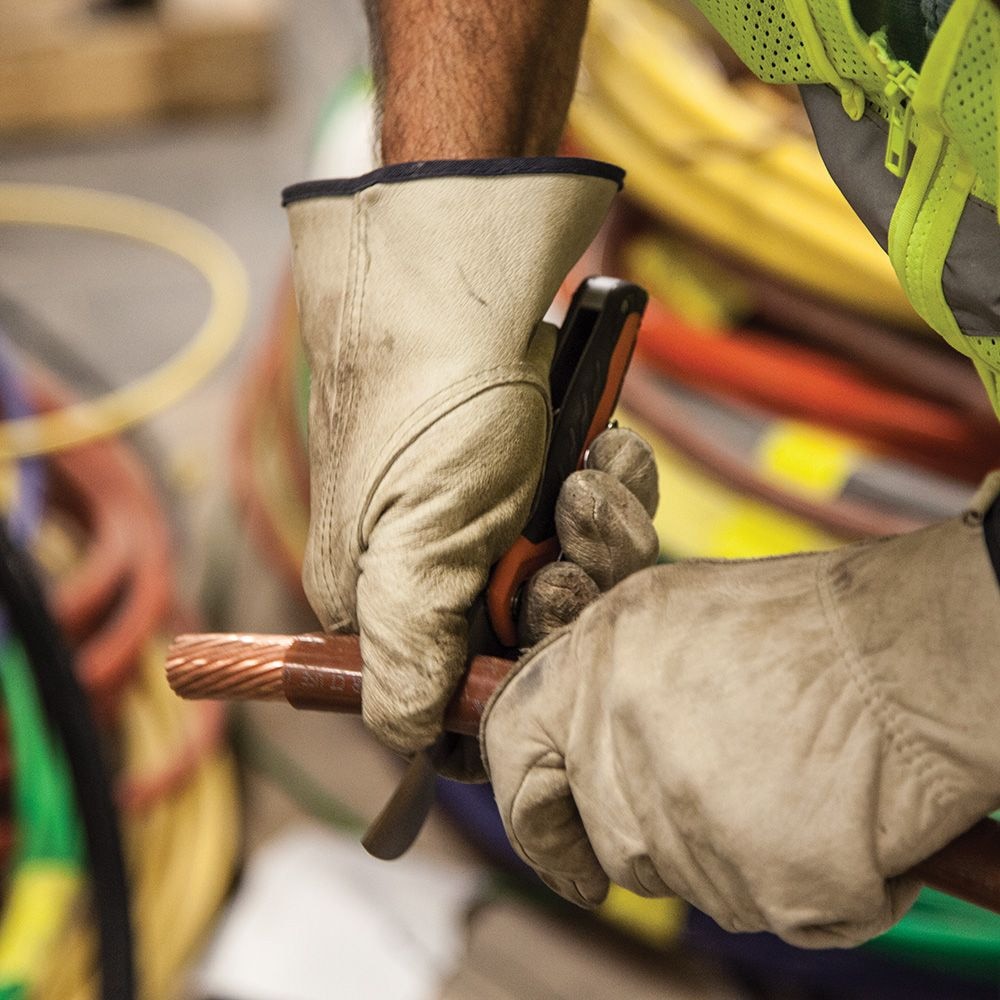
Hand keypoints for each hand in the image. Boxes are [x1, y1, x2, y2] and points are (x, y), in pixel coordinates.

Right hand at [283, 158, 621, 755]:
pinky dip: (616, 486)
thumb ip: (404, 658)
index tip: (540, 669)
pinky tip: (598, 447)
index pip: (450, 694)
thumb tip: (405, 741)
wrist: (463, 293)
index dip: (504, 693)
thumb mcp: (410, 549)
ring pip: (587, 575)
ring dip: (600, 533)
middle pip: (537, 640)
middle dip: (564, 601)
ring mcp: (510, 517)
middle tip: (557, 556)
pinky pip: (612, 515)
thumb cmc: (426, 419)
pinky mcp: (556, 473)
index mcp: (390, 601)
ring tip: (582, 479)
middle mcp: (449, 565)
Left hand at [483, 471, 999, 946]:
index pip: (513, 748)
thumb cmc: (816, 624)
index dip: (531, 805)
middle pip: (612, 836)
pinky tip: (845, 819)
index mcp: (597, 661)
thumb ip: (613, 681)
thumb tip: (585, 745)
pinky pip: (769, 909)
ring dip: (743, 855)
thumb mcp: (679, 614)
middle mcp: (620, 734)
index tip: (563, 845)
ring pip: (692, 880)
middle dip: (666, 833)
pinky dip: (813, 884)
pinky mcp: (759, 879)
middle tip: (742, 786)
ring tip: (803, 782)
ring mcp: (682, 812)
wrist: (919, 648)